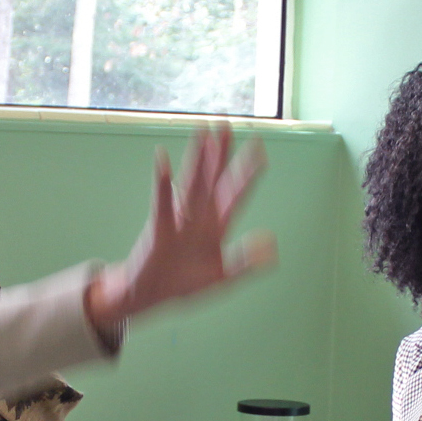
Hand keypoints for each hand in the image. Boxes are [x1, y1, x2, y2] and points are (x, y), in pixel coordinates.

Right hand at [84, 123, 271, 335]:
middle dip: (220, 153)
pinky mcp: (160, 228)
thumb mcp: (221, 278)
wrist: (150, 296)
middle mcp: (199, 217)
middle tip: (226, 124)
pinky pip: (162, 202)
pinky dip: (162, 183)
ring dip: (197, 158)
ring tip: (201, 132)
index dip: (247, 172)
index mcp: (216, 227)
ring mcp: (179, 220)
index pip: (234, 194)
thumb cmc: (182, 284)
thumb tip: (271, 246)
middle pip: (213, 179)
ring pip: (191, 184)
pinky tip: (162, 161)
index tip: (259, 149)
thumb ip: (245, 262)